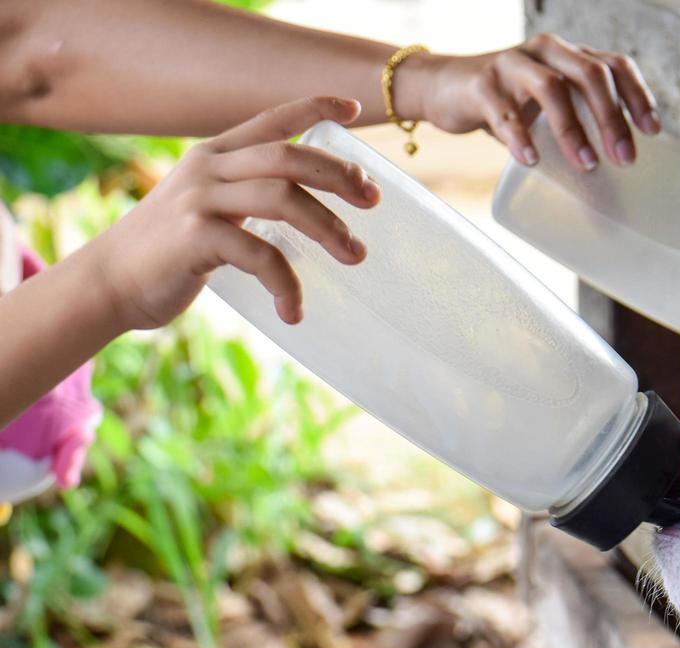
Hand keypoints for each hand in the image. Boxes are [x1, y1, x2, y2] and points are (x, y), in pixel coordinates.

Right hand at [93, 96, 379, 331]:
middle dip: (338, 176)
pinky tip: (294, 310)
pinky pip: (260, 254)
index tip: (355, 111)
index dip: (315, 108)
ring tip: (355, 255)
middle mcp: (209, 168)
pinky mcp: (194, 237)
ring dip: (328, 227)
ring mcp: (200, 199)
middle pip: (289, 156)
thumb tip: (307, 205)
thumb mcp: (207, 206)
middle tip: (372, 200)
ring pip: (283, 198)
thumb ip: (246, 193)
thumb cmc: (171, 249)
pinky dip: (286, 284)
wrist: (111, 281)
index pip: (271, 119)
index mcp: (216, 155)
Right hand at [398, 34, 660, 170]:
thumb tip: (617, 166)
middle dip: (612, 118)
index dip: (637, 95)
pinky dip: (521, 138)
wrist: (444, 88)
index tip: (653, 132)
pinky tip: (531, 161)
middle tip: (625, 158)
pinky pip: (505, 112)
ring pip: (552, 88)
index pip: (614, 64)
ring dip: (573, 129)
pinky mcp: (481, 84)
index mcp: (567, 55)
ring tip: (587, 164)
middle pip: (590, 75)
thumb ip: (578, 118)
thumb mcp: (549, 104)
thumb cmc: (508, 102)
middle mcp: (545, 51)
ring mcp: (512, 64)